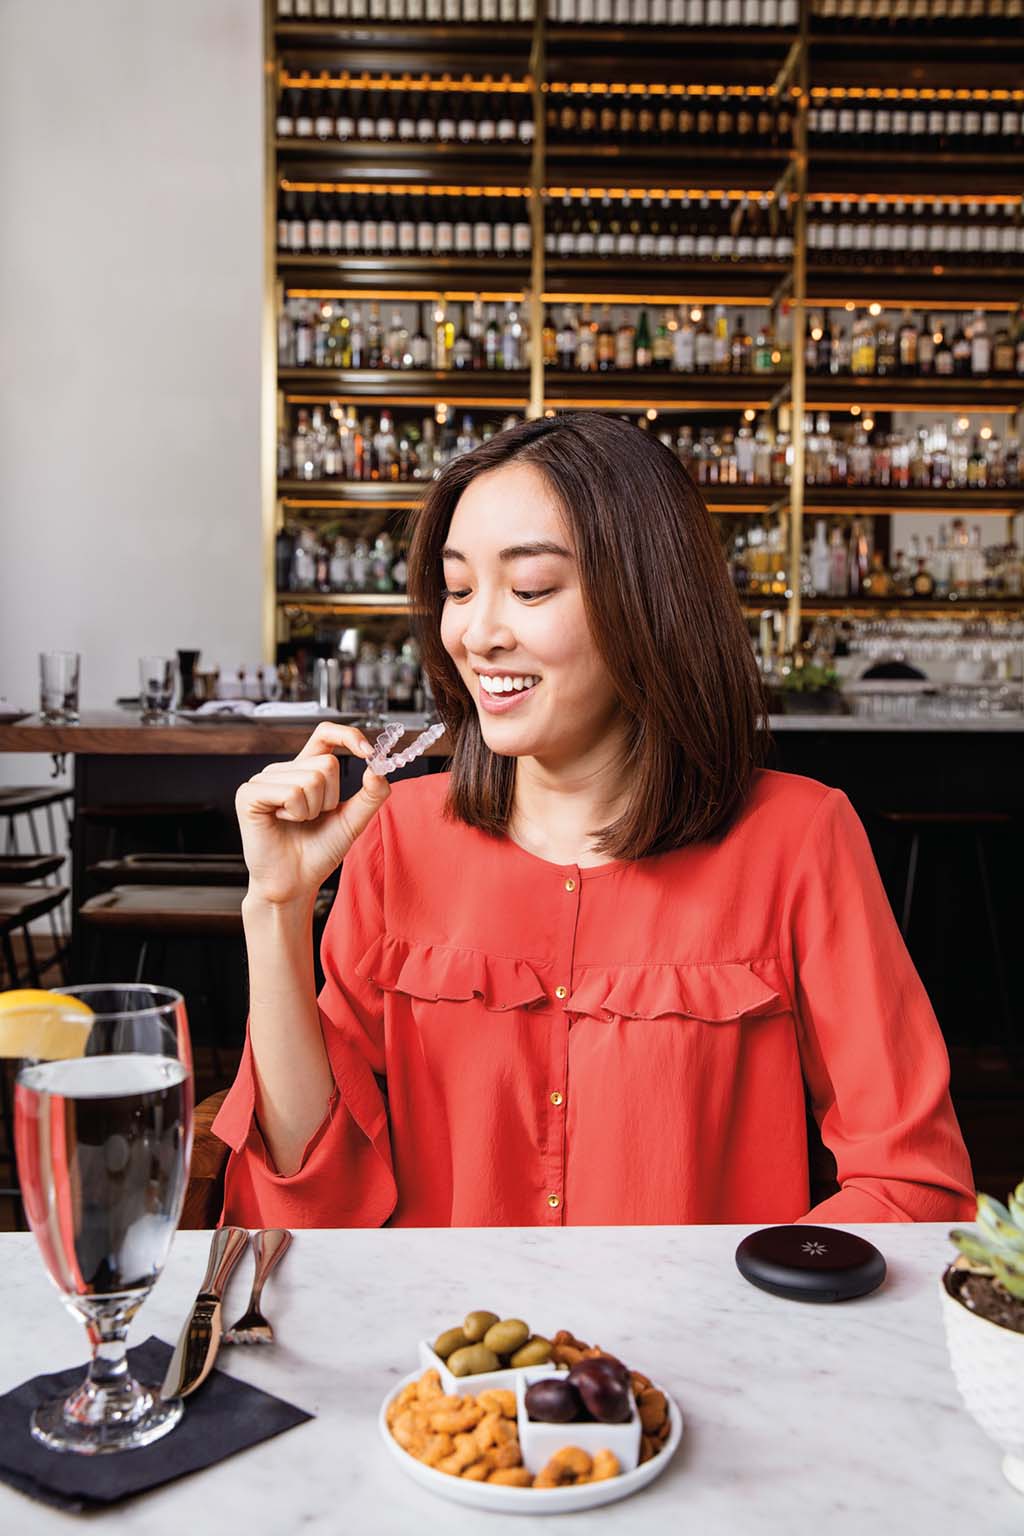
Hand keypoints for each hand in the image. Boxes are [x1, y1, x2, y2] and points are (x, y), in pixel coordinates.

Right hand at [235, 723, 390, 905]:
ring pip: (310, 778)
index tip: (367, 752)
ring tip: (297, 822)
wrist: (295, 882)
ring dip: (312, 809)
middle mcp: (283, 769)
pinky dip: (295, 812)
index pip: (326, 733)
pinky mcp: (249, 794)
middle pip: (326, 763)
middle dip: (330, 798)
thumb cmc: (319, 851)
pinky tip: (281, 822)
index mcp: (305, 769)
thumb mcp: (353, 820)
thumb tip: (378, 768)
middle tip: (312, 818)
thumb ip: (371, 795)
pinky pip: (290, 791)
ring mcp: (263, 780)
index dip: (348, 736)